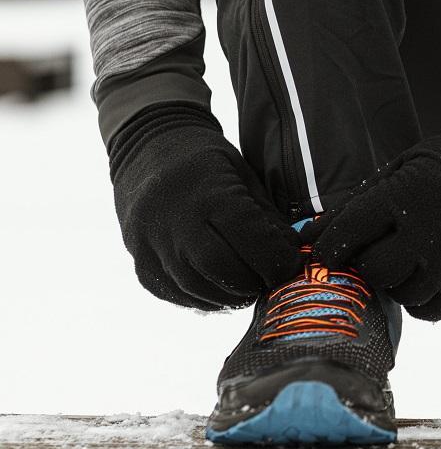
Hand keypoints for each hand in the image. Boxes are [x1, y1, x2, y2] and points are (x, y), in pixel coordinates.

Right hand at [109, 104, 300, 309]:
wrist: (147, 150)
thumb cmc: (206, 162)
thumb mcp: (244, 175)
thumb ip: (267, 217)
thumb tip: (293, 254)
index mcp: (207, 193)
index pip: (249, 239)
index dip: (276, 259)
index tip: (291, 266)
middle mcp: (174, 221)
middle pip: (222, 270)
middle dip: (253, 282)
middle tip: (269, 280)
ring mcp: (150, 245)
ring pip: (197, 288)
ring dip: (231, 296)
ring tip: (248, 286)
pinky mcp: (140, 264)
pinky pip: (176, 294)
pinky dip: (205, 298)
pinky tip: (221, 288)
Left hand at [314, 107, 440, 320]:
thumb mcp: (400, 169)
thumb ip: (358, 204)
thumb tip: (311, 235)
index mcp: (407, 195)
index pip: (349, 233)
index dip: (329, 247)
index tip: (324, 253)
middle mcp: (432, 229)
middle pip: (375, 270)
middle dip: (366, 265)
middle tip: (371, 253)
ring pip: (404, 293)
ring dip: (395, 282)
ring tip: (403, 262)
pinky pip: (436, 308)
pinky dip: (423, 300)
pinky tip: (423, 279)